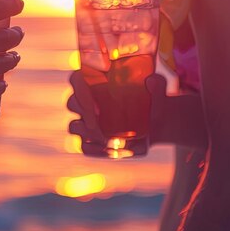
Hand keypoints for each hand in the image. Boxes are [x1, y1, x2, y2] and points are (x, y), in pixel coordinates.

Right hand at [67, 71, 206, 153]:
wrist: (158, 124)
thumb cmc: (153, 101)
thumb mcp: (158, 92)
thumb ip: (158, 85)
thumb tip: (152, 80)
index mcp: (95, 83)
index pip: (76, 80)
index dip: (79, 89)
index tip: (96, 103)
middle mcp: (87, 102)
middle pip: (72, 103)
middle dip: (82, 112)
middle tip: (99, 121)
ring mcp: (88, 122)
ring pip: (74, 126)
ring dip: (85, 133)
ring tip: (104, 139)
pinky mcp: (92, 141)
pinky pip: (84, 146)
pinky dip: (94, 150)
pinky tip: (109, 151)